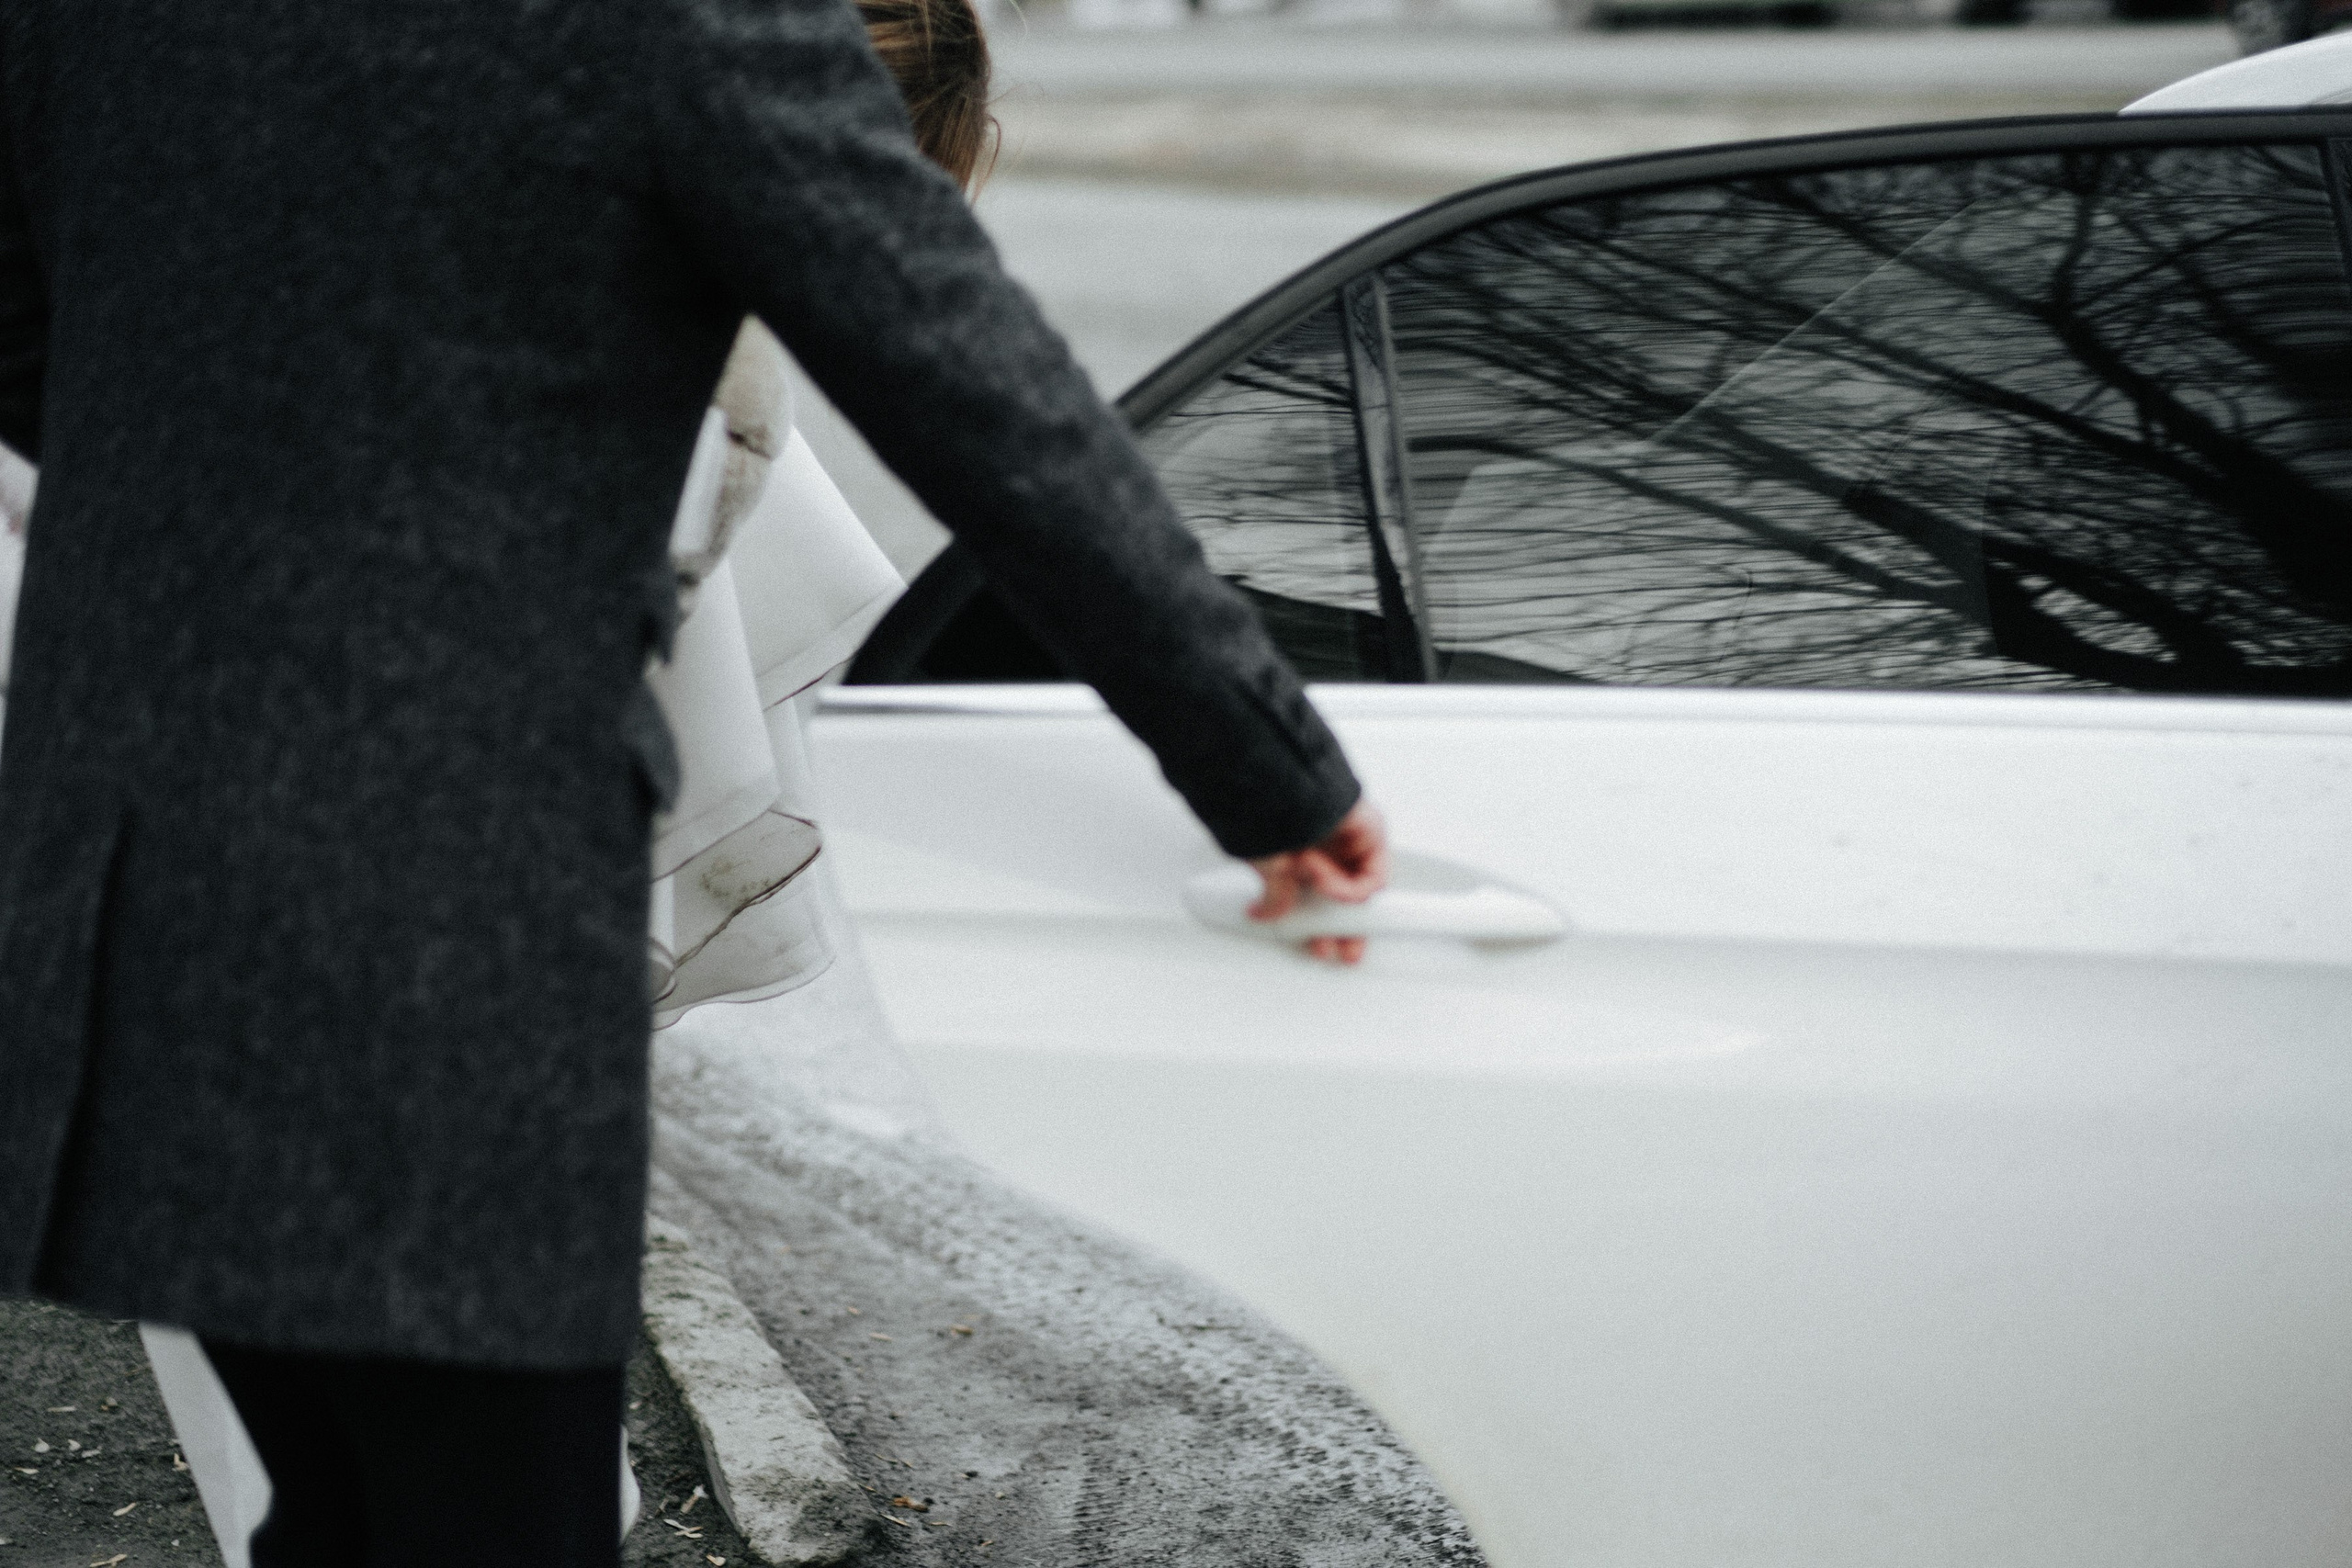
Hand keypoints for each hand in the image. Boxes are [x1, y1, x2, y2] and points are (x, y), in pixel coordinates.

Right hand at [1247, 799, 1388, 965]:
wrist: (1275, 786)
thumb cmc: (1266, 816)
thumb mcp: (1267, 868)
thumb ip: (1276, 897)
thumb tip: (1266, 911)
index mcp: (1302, 855)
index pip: (1320, 899)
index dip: (1323, 927)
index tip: (1322, 948)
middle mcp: (1328, 849)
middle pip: (1348, 900)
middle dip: (1344, 929)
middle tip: (1341, 950)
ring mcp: (1350, 842)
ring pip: (1362, 890)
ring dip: (1341, 906)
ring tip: (1319, 902)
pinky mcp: (1370, 834)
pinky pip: (1371, 876)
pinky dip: (1348, 888)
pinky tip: (1324, 881)